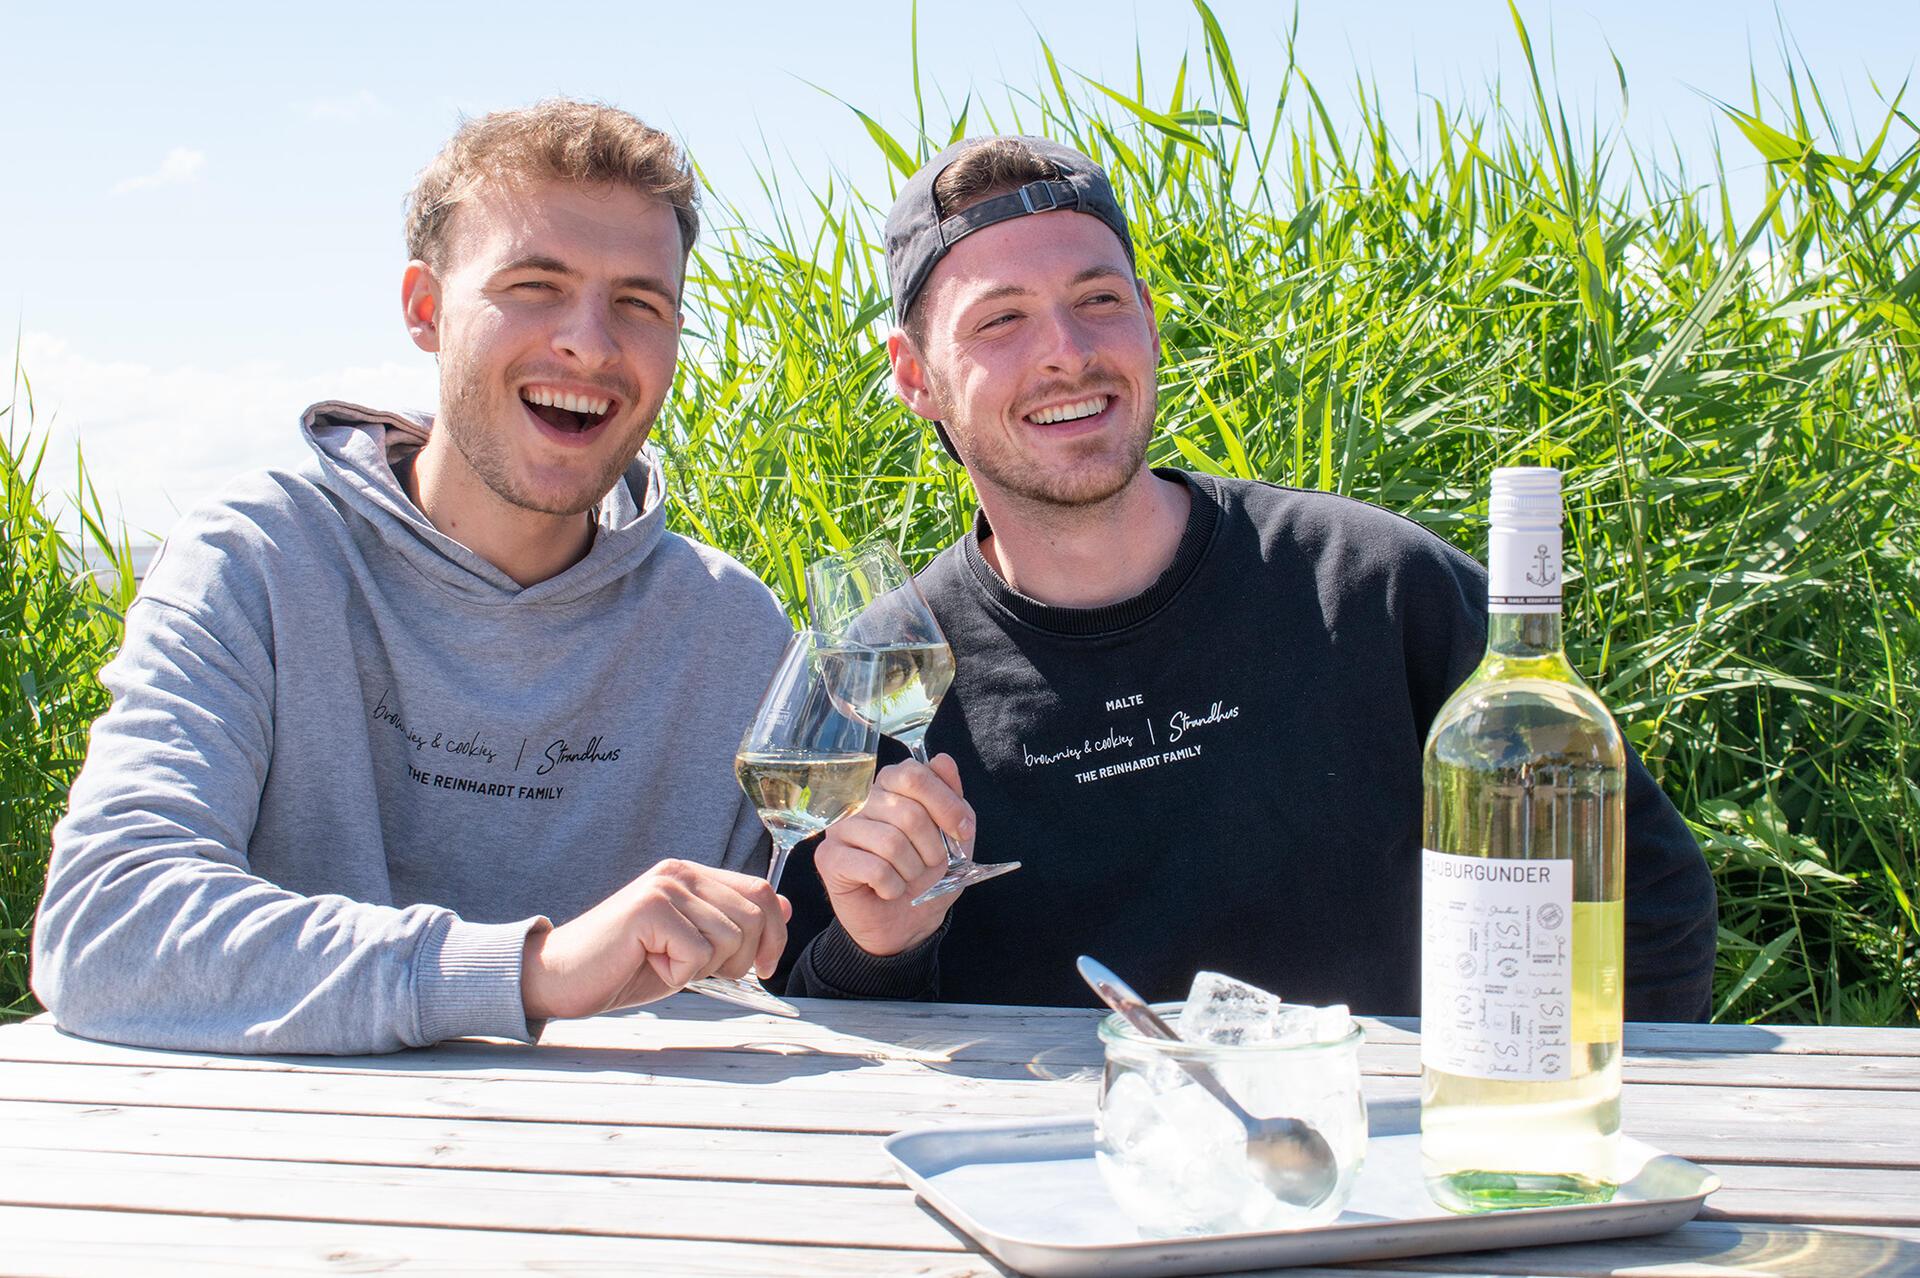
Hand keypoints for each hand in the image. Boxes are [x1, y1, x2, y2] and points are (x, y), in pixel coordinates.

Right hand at [520, 860, 790, 1020]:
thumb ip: (731, 924)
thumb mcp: (690, 945)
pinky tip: (649, 966)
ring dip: (704, 968)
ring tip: (665, 964)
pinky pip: (698, 954)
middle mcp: (679, 873)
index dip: (774, 934)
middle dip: (739, 959)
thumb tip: (785, 907)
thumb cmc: (623, 966)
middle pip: (752, 917)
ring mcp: (664, 888)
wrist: (559, 976)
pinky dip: (679, 975)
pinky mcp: (650, 910)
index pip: (761, 893)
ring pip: (729, 938)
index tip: (763, 967)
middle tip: (695, 970)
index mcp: (691, 875)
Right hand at [814, 754, 971, 956]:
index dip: (945, 804)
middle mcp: (861, 801)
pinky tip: (888, 890)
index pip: (914, 773)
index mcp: (890, 787)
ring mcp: (840, 828)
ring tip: (907, 879)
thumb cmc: (927, 876)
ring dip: (912, 871)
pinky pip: (874, 868)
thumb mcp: (953, 837)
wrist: (906, 924)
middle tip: (930, 865)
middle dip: (932, 848)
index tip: (961, 831)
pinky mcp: (828, 858)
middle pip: (907, 812)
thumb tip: (943, 759)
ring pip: (891, 843)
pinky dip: (892, 886)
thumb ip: (952, 798)